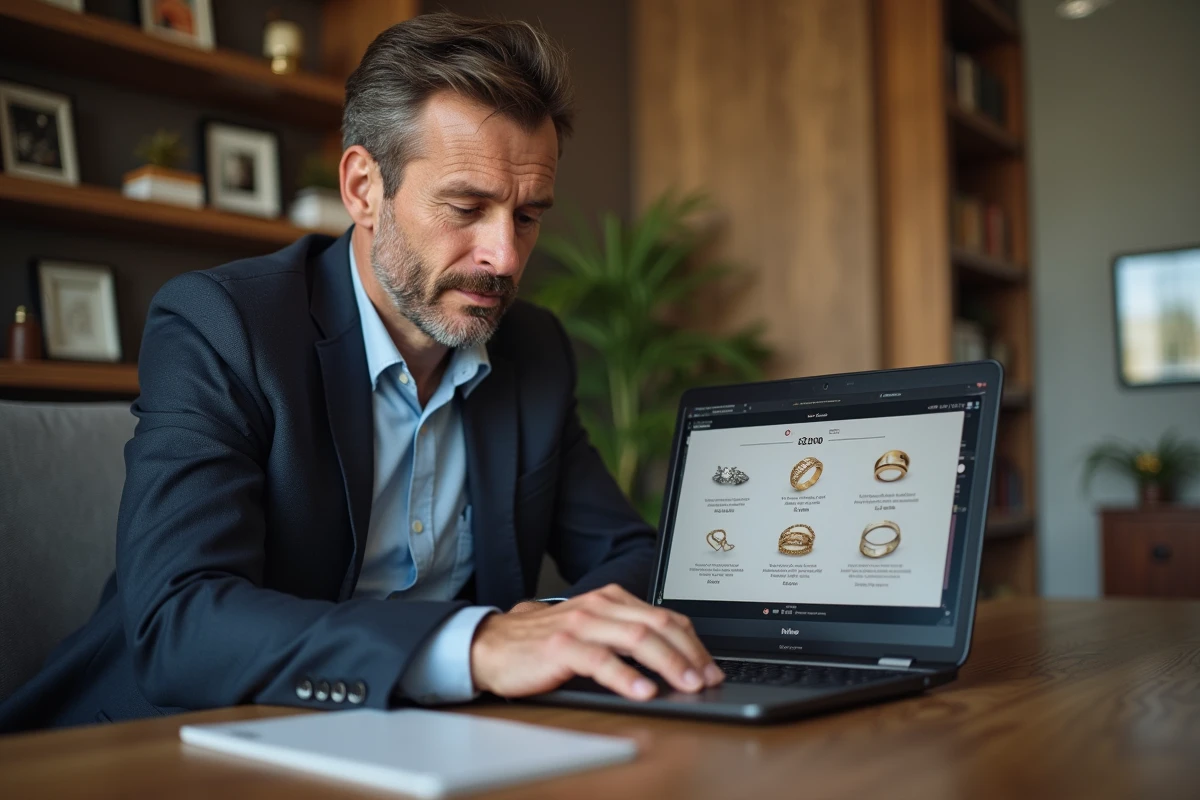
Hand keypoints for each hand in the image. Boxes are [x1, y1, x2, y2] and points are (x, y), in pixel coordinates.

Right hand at [469, 583, 723, 700]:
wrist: (492, 645)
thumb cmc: (544, 642)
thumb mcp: (592, 631)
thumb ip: (625, 637)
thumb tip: (673, 661)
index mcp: (611, 599)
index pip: (665, 616)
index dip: (694, 642)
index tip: (712, 667)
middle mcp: (599, 606)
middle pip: (658, 625)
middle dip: (690, 653)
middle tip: (709, 678)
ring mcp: (580, 624)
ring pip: (637, 639)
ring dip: (669, 663)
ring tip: (688, 684)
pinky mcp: (561, 647)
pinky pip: (601, 660)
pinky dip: (626, 676)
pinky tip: (643, 691)